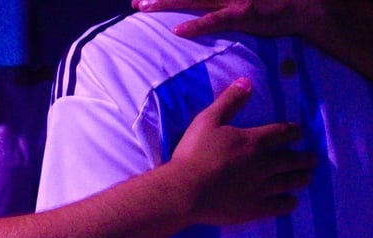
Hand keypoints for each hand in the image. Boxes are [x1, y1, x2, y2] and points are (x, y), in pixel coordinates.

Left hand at [130, 0, 323, 38]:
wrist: (305, 5)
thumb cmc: (273, 2)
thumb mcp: (242, 0)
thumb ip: (220, 4)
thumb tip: (203, 7)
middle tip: (135, 3)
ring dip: (167, 4)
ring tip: (145, 9)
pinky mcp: (243, 14)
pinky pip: (215, 20)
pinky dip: (196, 26)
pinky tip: (177, 31)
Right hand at [172, 77, 314, 224]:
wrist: (185, 191)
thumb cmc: (193, 154)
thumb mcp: (207, 120)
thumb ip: (229, 101)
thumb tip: (247, 81)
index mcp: (253, 142)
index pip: (281, 133)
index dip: (292, 132)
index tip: (299, 133)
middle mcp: (263, 164)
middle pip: (290, 160)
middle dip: (303, 158)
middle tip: (312, 159)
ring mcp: (260, 188)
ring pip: (288, 182)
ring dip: (300, 178)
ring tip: (307, 177)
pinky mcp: (253, 208)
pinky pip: (277, 206)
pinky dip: (288, 203)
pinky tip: (292, 203)